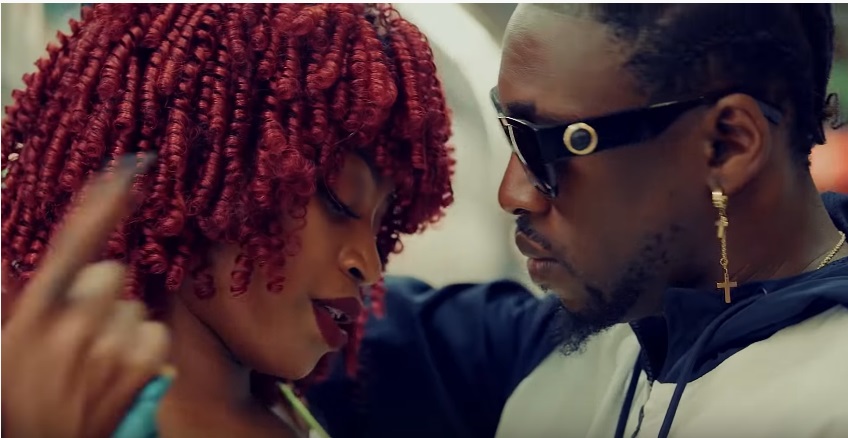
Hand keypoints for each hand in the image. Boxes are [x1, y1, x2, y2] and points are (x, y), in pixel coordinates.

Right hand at [1, 155, 169, 437]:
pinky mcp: (143, 365)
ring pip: (134, 307)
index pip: (75, 242)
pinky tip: (118, 373)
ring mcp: (113, 345)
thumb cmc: (19, 398)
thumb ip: (8, 293)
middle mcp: (76, 323)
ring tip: (94, 362)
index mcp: (37, 313)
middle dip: (99, 293)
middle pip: (110, 273)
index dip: (103, 201)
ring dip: (120, 326)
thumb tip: (4, 250)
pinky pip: (155, 333)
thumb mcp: (3, 345)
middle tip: (77, 333)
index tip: (131, 168)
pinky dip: (143, 350)